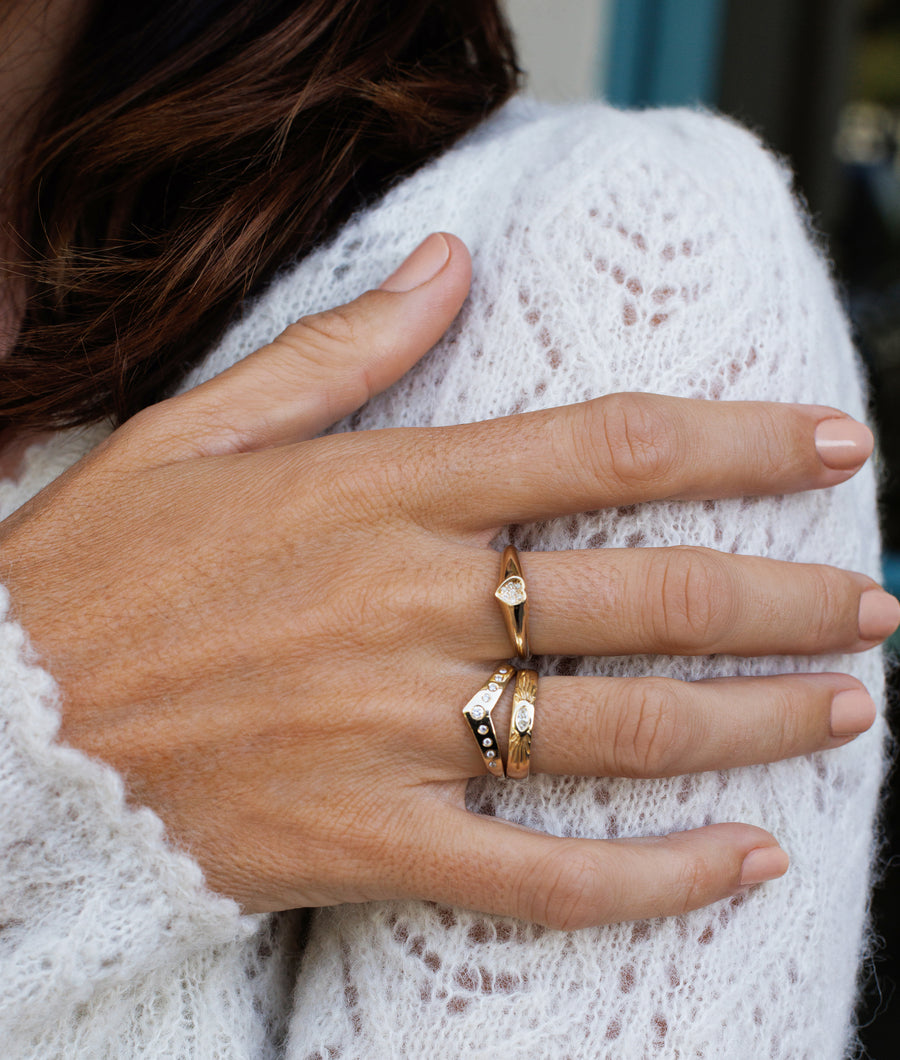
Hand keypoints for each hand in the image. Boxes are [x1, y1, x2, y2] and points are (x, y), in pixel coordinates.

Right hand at [1, 233, 894, 928]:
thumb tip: (447, 262)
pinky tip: (741, 861)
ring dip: (753, 722)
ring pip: (618, 732)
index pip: (606, 449)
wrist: (7, 731)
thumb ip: (339, 347)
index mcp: (380, 495)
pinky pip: (541, 874)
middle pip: (646, 595)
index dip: (738, 443)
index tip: (833, 446)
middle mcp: (410, 608)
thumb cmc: (98, 573)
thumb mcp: (198, 428)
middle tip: (873, 603)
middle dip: (784, 598)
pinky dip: (651, 876)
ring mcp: (398, 734)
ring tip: (846, 710)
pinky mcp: (372, 841)